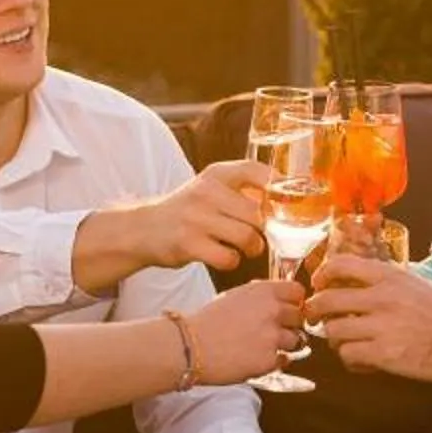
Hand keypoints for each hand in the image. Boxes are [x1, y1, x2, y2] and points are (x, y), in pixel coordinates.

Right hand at [76, 160, 270, 292]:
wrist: (144, 228)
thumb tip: (287, 200)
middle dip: (265, 230)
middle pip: (257, 214)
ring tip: (246, 248)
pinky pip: (228, 258)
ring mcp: (195, 218)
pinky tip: (225, 257)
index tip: (285, 202)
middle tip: (260, 236)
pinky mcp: (188, 244)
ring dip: (252, 248)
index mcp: (216, 174)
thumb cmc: (189, 210)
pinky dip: (232, 261)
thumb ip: (244, 188)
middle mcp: (206, 191)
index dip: (277, 187)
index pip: (256, 171)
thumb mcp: (211, 187)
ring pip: (247, 237)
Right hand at [181, 279, 305, 383]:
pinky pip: (284, 360)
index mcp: (262, 291)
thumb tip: (279, 301)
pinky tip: (255, 358)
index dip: (294, 302)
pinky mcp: (269, 360)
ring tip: (261, 346)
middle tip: (272, 331)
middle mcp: (272, 310)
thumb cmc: (207, 322)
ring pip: (297, 340)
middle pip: (299, 317)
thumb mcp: (235, 296)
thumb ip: (260, 297)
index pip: (298, 292)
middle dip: (290, 324)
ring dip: (284, 344)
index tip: (287, 309)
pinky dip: (274, 361)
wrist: (190, 347)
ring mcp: (272, 336)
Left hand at [309, 255, 431, 385]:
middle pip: (326, 300)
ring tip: (349, 345)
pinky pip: (348, 356)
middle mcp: (381, 297)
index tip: (318, 286)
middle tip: (316, 320)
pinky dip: (351, 361)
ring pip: (333, 331)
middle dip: (315, 312)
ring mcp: (381, 326)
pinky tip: (364, 362)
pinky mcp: (385, 354)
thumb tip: (356, 289)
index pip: (339, 264)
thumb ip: (385, 284)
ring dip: (336, 340)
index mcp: (389, 276)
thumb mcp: (415, 285)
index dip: (321, 276)